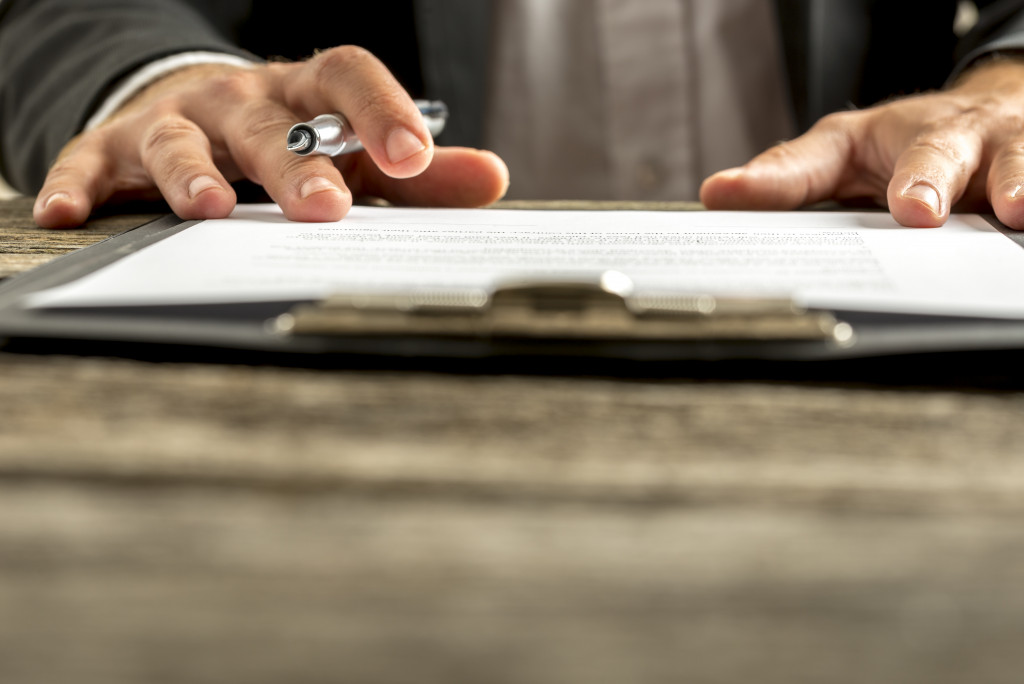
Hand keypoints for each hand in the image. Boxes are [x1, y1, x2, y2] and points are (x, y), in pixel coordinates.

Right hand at [33, 47, 508, 227]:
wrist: (203, 114)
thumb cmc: (291, 141)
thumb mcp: (355, 152)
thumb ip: (418, 174)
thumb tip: (491, 178)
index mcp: (306, 95)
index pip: (347, 76)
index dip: (381, 109)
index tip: (416, 154)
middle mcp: (243, 100)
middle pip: (267, 124)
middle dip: (294, 166)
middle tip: (324, 207)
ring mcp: (177, 119)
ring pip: (179, 139)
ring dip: (189, 174)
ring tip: (207, 210)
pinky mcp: (115, 147)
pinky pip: (92, 162)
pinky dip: (79, 184)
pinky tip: (69, 213)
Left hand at [700, 59, 1023, 228]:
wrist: (993, 120)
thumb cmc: (908, 145)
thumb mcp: (841, 154)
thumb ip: (787, 178)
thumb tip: (715, 195)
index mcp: (882, 136)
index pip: (823, 152)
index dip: (780, 177)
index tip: (735, 195)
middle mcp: (947, 139)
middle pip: (935, 151)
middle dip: (926, 178)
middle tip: (915, 209)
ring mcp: (1002, 155)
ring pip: (1012, 161)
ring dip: (1013, 181)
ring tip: (1013, 207)